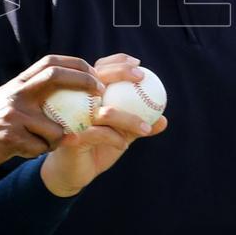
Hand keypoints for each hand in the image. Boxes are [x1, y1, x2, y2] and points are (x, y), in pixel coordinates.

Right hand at [0, 55, 104, 176]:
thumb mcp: (6, 100)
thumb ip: (31, 93)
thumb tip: (65, 86)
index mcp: (17, 83)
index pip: (51, 63)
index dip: (76, 65)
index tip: (95, 73)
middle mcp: (15, 94)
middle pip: (55, 77)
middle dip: (83, 82)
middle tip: (100, 93)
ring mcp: (12, 115)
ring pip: (55, 127)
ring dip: (58, 138)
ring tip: (45, 143)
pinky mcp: (9, 139)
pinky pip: (40, 149)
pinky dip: (40, 152)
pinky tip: (26, 152)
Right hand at [40, 53, 167, 196]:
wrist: (73, 173)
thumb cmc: (97, 148)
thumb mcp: (120, 134)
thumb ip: (139, 124)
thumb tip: (163, 120)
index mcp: (87, 95)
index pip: (100, 69)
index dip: (117, 61)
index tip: (138, 64)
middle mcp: (77, 101)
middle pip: (97, 79)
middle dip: (120, 73)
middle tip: (141, 78)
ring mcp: (72, 117)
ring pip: (105, 111)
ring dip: (129, 119)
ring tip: (146, 129)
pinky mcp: (71, 136)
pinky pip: (98, 133)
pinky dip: (115, 138)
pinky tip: (124, 146)